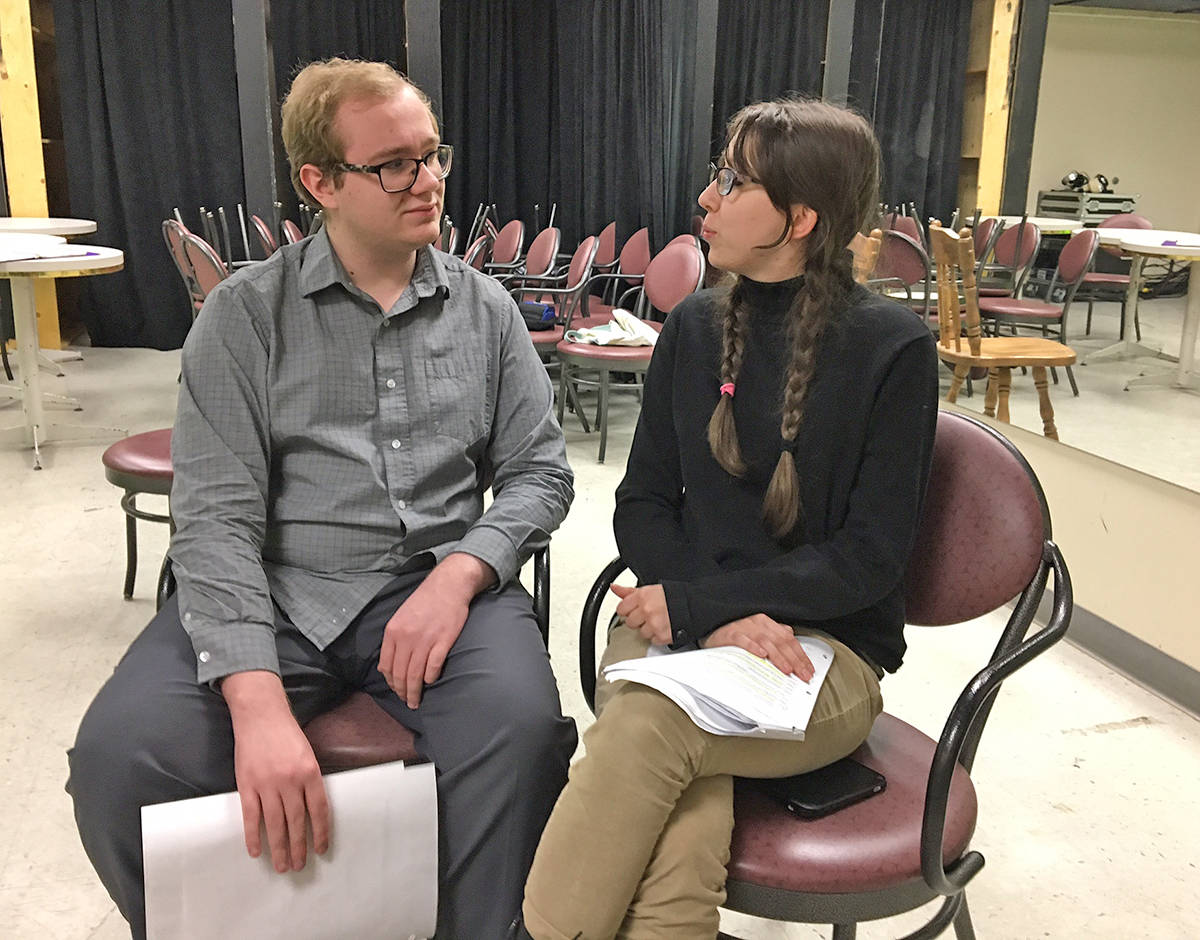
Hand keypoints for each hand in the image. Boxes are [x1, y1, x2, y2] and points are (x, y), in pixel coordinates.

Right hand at [223, 671, 329, 872]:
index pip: (319, 810)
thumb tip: (312, 810)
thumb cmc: (286, 733)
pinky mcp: (247, 785)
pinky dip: (253, 836)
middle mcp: (290, 781)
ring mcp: (267, 784)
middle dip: (299, 847)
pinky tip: (256, 851)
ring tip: (282, 866)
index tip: (321, 849)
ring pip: (275, 824)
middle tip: (299, 866)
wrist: (260, 715)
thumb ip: (310, 781)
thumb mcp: (308, 754)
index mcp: (310, 772)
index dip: (321, 832)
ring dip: (278, 848)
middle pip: (296, 822)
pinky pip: (251, 817)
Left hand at [378, 553, 494, 707]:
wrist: (449, 585)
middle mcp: (406, 638)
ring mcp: (425, 640)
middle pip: (400, 674)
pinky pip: (433, 668)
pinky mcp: (443, 642)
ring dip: (414, 692)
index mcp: (393, 631)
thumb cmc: (425, 600)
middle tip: (407, 701)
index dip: (390, 683)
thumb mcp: (401, 616)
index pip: (386, 666)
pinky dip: (430, 678)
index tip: (396, 690)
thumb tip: (388, 665)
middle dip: (402, 692)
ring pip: (415, 676)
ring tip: (416, 701)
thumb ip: (394, 639)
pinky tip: (430, 682)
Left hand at [610, 583, 671, 645]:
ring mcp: (653, 624)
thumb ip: (628, 591)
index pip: (621, 609)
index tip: (636, 609)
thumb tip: (614, 588)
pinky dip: (658, 636)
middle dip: (638, 620)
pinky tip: (664, 627)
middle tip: (649, 615)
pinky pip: (652, 640)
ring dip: (648, 629)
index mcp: (642, 596)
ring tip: (658, 620)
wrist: (695, 605)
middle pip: (630, 622)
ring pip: (640, 633)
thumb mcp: (650, 589)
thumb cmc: (674, 596)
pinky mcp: (661, 635)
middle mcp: (646, 610)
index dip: (628, 610)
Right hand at [702, 614, 814, 679]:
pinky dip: (753, 647)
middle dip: (795, 660)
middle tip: (803, 675)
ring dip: (779, 656)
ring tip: (787, 669)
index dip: (801, 655)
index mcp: (767, 623)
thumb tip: (794, 646)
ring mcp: (744, 627)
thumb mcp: (758, 634)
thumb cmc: (735, 635)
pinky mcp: (731, 634)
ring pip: (766, 642)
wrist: (710, 629)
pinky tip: (761, 655)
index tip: (809, 670)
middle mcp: (758, 623)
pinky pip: (744, 640)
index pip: (789, 639)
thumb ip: (775, 637)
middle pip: (781, 641)